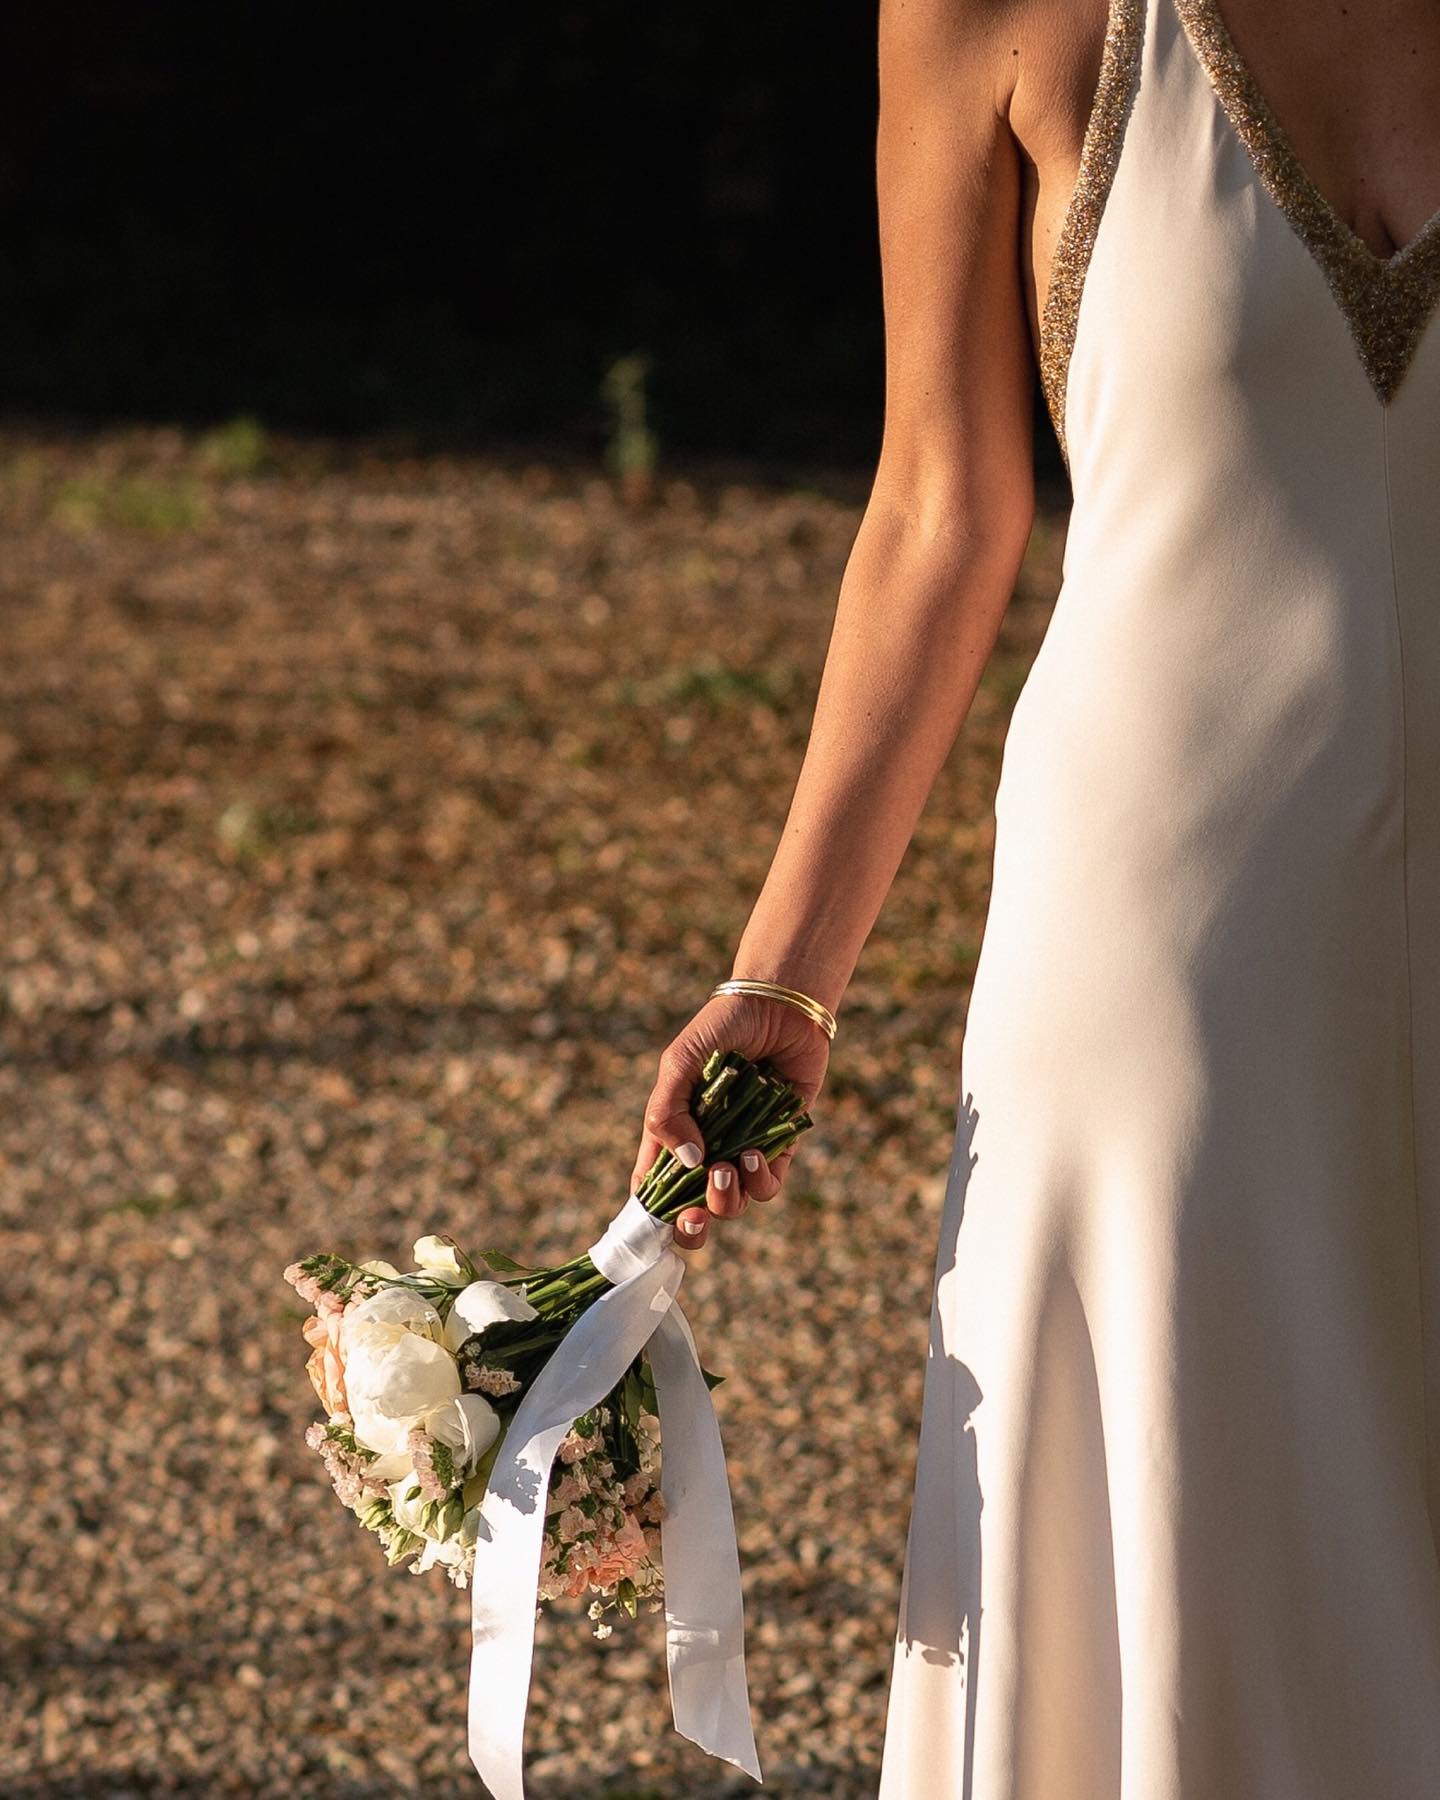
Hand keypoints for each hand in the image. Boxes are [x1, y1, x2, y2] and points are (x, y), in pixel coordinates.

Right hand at [629, 989, 832, 1252]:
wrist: (781, 1005)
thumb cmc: (723, 1027)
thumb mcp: (680, 1062)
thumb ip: (668, 1111)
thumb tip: (686, 1163)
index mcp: (674, 1130)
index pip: (654, 1185)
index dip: (653, 1212)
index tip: (659, 1221)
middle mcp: (707, 1147)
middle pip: (693, 1207)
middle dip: (692, 1226)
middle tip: (695, 1218)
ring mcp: (743, 1149)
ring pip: (733, 1203)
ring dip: (728, 1197)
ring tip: (730, 1166)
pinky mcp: (780, 1146)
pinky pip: (769, 1185)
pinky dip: (761, 1180)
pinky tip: (756, 1155)